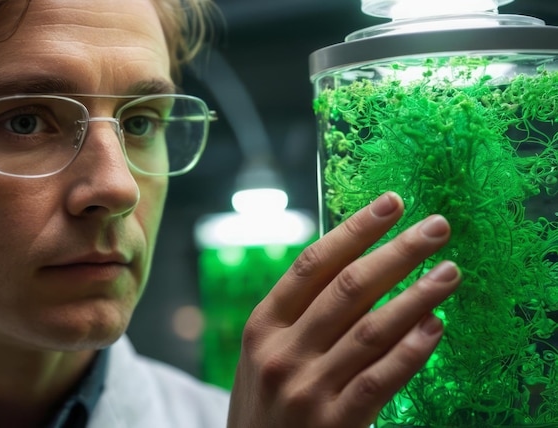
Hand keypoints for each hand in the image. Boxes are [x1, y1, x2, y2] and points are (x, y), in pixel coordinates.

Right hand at [227, 192, 460, 427]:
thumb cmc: (264, 400)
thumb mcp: (264, 351)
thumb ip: (301, 313)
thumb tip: (361, 266)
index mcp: (263, 325)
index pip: (313, 264)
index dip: (355, 230)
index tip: (391, 203)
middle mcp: (283, 352)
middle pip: (348, 288)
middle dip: (397, 252)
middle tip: (436, 227)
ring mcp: (308, 389)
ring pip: (372, 329)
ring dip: (417, 296)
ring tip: (449, 272)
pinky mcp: (335, 424)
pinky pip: (381, 379)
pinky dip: (412, 351)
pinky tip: (435, 326)